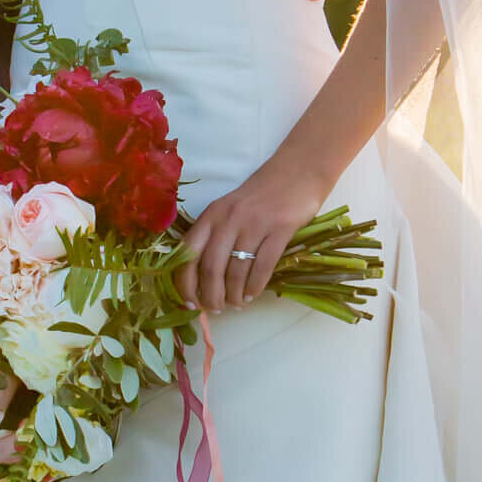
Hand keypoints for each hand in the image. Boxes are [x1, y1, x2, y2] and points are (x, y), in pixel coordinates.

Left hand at [180, 152, 330, 313]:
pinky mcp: (279, 229)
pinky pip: (263, 266)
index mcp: (211, 215)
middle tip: (216, 309)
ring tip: (236, 304)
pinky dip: (255, 286)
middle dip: (211, 296)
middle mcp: (228, 219)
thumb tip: (201, 278)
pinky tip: (252, 294)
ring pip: (236, 270)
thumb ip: (214, 236)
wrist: (297, 172)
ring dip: (234, 294)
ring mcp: (254, 224)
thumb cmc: (260, 196)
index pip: (188, 254)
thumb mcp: (229, 210)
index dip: (185, 284)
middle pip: (211, 267)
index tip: (189, 303)